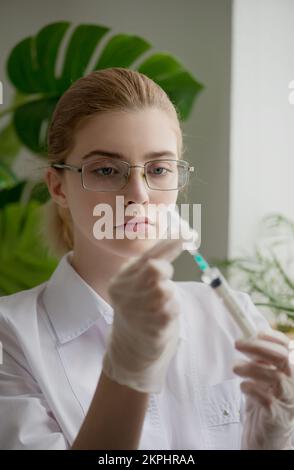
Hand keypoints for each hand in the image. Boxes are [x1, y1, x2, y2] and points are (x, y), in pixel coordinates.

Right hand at [102, 238, 183, 393]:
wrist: (130, 350)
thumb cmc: (138, 312)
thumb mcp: (136, 286)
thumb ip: (149, 264)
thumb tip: (177, 238)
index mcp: (120, 280)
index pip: (146, 256)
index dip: (168, 245)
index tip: (187, 235)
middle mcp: (124, 294)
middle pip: (154, 269)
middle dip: (165, 272)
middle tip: (162, 284)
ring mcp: (137, 311)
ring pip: (166, 289)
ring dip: (169, 295)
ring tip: (159, 306)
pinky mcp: (152, 326)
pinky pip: (172, 308)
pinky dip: (172, 310)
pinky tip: (161, 319)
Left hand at [233, 330, 293, 448]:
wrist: (266, 437)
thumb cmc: (263, 405)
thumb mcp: (260, 378)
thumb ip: (257, 362)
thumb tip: (247, 340)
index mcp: (288, 371)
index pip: (285, 347)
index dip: (271, 337)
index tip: (254, 332)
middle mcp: (291, 384)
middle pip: (281, 357)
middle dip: (258, 346)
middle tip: (237, 343)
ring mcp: (286, 400)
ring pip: (274, 376)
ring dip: (250, 368)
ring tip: (235, 367)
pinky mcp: (276, 415)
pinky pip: (266, 397)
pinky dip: (251, 388)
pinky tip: (243, 387)